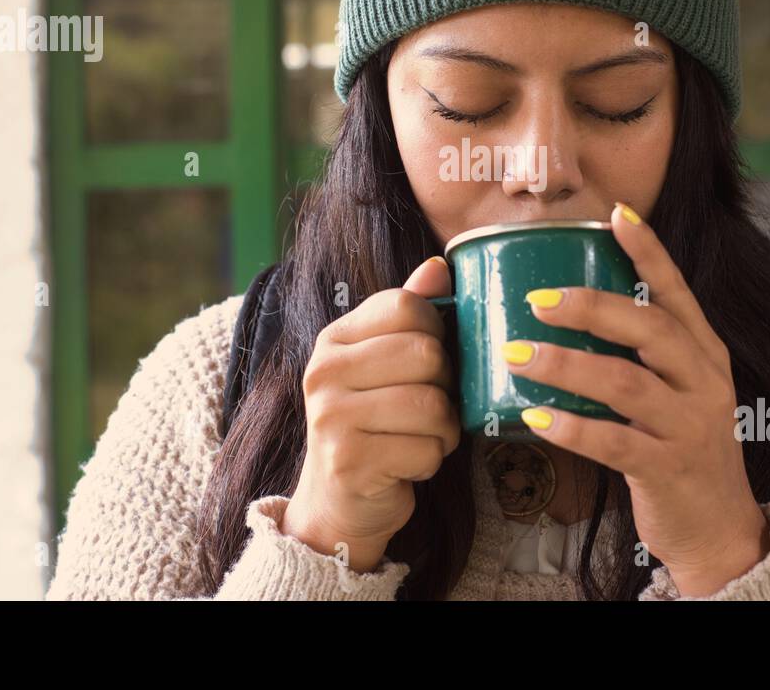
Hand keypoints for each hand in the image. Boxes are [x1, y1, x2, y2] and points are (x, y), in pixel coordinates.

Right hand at [283, 256, 461, 572]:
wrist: (339, 502)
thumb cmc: (375, 424)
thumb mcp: (386, 364)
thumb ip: (410, 314)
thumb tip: (439, 267)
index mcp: (334, 339)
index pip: (407, 305)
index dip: (437, 332)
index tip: (427, 361)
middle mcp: (324, 372)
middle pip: (426, 353)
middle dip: (445, 386)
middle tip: (430, 406)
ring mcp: (331, 417)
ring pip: (432, 404)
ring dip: (443, 429)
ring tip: (423, 436)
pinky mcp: (349, 462)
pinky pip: (425, 449)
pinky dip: (432, 461)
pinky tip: (409, 464)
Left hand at [504, 201, 769, 596]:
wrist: (719, 529)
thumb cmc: (682, 449)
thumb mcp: (677, 392)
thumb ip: (640, 355)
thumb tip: (569, 313)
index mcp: (704, 354)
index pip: (676, 292)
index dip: (648, 251)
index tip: (616, 214)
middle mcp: (703, 382)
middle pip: (649, 329)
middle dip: (591, 307)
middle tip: (536, 299)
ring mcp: (690, 426)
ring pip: (625, 384)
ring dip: (567, 365)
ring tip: (518, 355)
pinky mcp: (668, 470)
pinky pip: (615, 443)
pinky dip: (573, 428)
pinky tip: (537, 418)